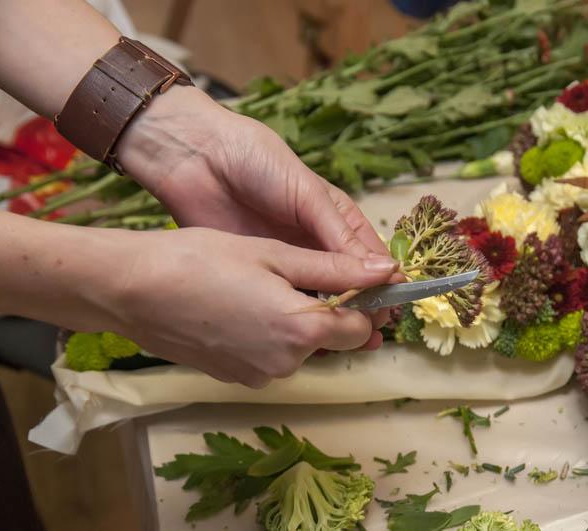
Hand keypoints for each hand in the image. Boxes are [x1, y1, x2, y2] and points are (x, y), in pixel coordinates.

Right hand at [109, 227, 397, 386]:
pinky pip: (271, 357)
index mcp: (303, 330)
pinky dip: (268, 335)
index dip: (361, 303)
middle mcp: (287, 363)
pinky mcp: (235, 378)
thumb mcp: (274, 255)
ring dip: (295, 322)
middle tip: (294, 274)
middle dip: (325, 311)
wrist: (132, 290)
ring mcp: (259, 376)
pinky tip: (240, 306)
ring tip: (260, 286)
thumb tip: (387, 271)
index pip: (360, 328)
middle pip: (330, 340)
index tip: (350, 279)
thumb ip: (336, 267)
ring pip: (300, 348)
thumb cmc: (202, 260)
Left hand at [115, 86, 395, 331]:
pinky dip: (298, 317)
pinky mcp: (257, 273)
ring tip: (350, 342)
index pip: (367, 257)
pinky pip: (283, 300)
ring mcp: (285, 261)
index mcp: (333, 219)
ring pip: (317, 296)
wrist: (195, 157)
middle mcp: (314, 243)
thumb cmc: (257, 162)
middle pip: (346, 283)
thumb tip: (385, 269)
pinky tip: (307, 335)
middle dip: (362, 306)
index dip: (382, 282)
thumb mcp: (307, 194)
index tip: (392, 307)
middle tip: (373, 333)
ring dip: (333, 317)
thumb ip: (339, 234)